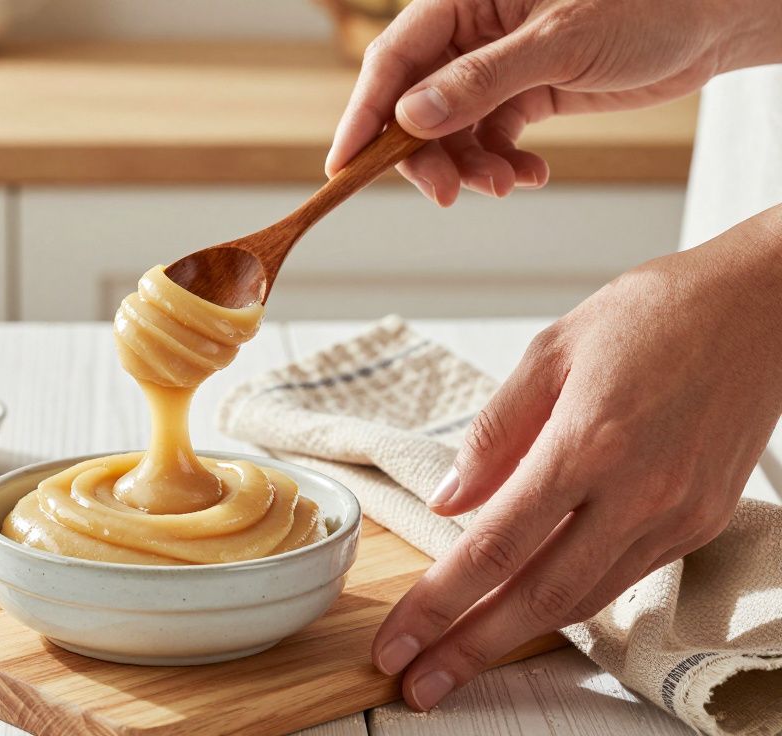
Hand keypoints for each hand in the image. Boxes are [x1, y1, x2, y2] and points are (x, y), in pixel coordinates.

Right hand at [326, 0, 781, 204]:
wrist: (716, 18)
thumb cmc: (648, 3)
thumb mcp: (559, 42)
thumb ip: (481, 80)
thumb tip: (411, 119)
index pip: (394, 58)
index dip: (364, 113)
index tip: (344, 165)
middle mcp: (473, 33)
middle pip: (415, 103)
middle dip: (426, 155)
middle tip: (447, 193)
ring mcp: (498, 66)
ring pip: (453, 130)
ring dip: (471, 167)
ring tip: (506, 184)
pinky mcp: (527, 94)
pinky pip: (491, 139)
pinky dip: (504, 165)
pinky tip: (530, 175)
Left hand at [372, 205, 781, 710]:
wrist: (763, 305)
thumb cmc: (655, 314)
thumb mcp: (552, 350)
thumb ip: (495, 433)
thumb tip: (450, 502)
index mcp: (589, 442)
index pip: (494, 547)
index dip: (438, 603)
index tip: (396, 640)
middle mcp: (638, 492)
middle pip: (537, 597)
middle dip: (469, 649)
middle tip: (416, 686)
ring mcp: (677, 515)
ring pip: (583, 599)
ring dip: (515, 638)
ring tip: (459, 663)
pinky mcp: (702, 521)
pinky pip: (621, 576)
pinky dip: (568, 601)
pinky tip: (525, 611)